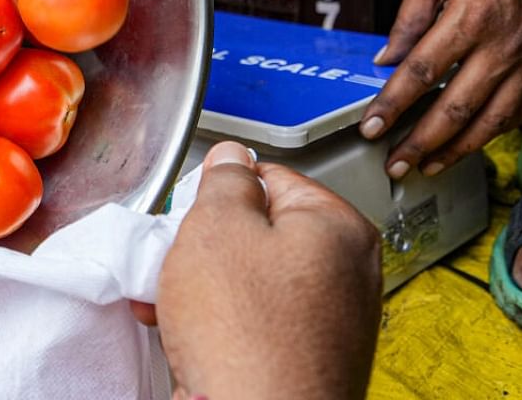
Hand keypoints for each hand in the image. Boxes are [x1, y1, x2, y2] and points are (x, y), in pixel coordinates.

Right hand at [137, 143, 380, 399]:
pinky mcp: (306, 361)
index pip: (269, 178)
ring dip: (203, 288)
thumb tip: (233, 159)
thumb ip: (223, 182)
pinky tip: (187, 335)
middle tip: (178, 261)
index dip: (218, 194)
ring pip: (251, 282)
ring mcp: (329, 323)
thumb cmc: (244, 333)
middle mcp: (347, 274)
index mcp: (339, 227)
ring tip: (174, 305)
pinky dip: (219, 325)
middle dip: (206, 247)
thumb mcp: (216, 227)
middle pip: (260, 234)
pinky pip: (255, 324)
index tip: (191, 214)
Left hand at [361, 0, 521, 178]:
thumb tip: (385, 59)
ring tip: (426, 165)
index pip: (422, 72)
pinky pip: (518, 112)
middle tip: (393, 164)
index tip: (370, 127)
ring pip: (491, 120)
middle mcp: (504, 44)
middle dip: (420, 142)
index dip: (392, 105)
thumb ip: (408, 18)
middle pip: (456, 107)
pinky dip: (490, 133)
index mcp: (472, 15)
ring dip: (456, 149)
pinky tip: (467, 143)